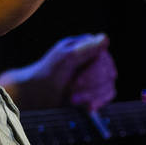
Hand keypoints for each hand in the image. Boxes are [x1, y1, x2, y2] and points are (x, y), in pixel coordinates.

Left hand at [0, 33, 116, 110]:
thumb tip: (105, 38)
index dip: (94, 74)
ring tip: (73, 98)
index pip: (103, 59)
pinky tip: (86, 106)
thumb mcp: (64, 59)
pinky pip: (107, 95)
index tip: (78, 82)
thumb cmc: (46, 73)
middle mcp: (92, 58)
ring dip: (91, 96)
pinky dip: (97, 102)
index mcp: (85, 46)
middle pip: (108, 74)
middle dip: (90, 86)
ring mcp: (95, 74)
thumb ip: (85, 49)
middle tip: (72, 91)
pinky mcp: (95, 89)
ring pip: (109, 86)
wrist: (36, 94)